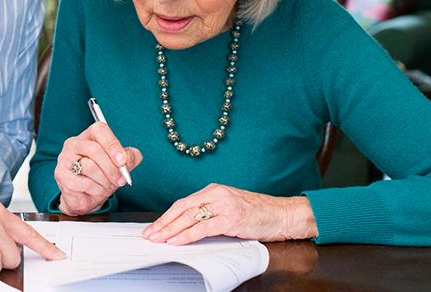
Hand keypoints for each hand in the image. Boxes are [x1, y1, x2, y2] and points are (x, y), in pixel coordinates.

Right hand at [54, 122, 141, 215]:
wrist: (86, 197)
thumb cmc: (102, 177)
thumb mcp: (120, 166)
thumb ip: (130, 157)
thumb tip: (131, 156)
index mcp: (89, 136)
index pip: (99, 130)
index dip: (112, 145)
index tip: (122, 161)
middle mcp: (74, 143)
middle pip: (95, 150)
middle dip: (112, 168)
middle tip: (121, 180)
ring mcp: (65, 158)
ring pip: (89, 167)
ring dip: (104, 180)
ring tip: (106, 185)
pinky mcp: (61, 174)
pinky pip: (83, 182)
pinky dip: (94, 189)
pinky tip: (95, 190)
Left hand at [141, 183, 317, 243]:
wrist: (281, 214)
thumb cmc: (257, 213)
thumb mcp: (229, 207)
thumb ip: (210, 212)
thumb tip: (186, 226)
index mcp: (213, 190)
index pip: (183, 203)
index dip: (166, 215)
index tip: (154, 226)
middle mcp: (216, 194)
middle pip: (182, 208)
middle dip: (163, 223)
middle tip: (149, 234)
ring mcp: (223, 205)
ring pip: (189, 217)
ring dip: (171, 229)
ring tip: (158, 239)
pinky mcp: (230, 218)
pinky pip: (203, 228)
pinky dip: (187, 235)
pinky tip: (176, 240)